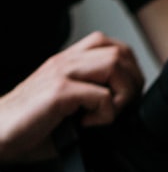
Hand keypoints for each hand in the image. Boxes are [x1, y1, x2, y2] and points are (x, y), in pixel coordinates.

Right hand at [0, 31, 143, 162]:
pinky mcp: (58, 91)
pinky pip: (102, 96)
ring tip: (108, 114)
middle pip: (119, 52)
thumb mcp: (69, 107)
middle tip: (123, 106)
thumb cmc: (30, 125)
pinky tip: (87, 124)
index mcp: (68, 62)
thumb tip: (127, 112)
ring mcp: (61, 74)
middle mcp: (65, 62)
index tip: (126, 97)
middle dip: (133, 82)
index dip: (130, 69)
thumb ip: (93, 99)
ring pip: (114, 65)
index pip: (112, 45)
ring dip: (123, 94)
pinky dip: (105, 115)